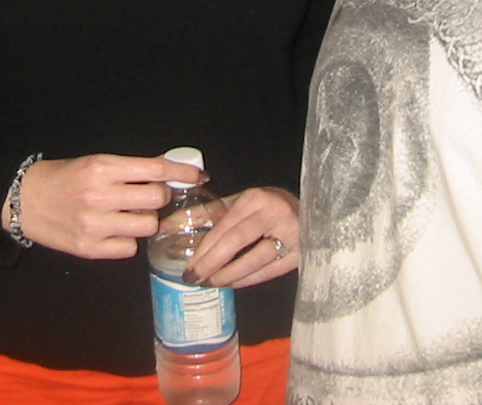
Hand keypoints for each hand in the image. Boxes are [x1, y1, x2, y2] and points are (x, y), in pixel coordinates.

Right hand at [6, 152, 202, 259]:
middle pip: (157, 200)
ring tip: (128, 215)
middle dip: (161, 197)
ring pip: (147, 226)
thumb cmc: (63, 178)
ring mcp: (95, 225)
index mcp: (102, 168)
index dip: (182, 172)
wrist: (24, 200)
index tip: (198, 175)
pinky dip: (127, 241)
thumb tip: (167, 172)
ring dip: (145, 220)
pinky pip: (129, 249)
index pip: (155, 169)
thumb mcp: (95, 163)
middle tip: (151, 196)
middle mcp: (100, 196)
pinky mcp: (89, 249)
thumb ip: (129, 169)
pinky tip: (114, 231)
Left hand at [186, 186, 300, 288]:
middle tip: (194, 278)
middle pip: (237, 242)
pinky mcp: (300, 254)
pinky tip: (232, 283)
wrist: (310, 210)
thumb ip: (209, 214)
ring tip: (211, 282)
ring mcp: (291, 234)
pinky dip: (247, 280)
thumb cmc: (267, 206)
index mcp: (256, 198)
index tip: (189, 265)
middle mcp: (274, 213)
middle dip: (212, 263)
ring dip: (229, 275)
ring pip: (255, 260)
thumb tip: (172, 225)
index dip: (205, 248)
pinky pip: (269, 272)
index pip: (225, 226)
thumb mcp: (240, 203)